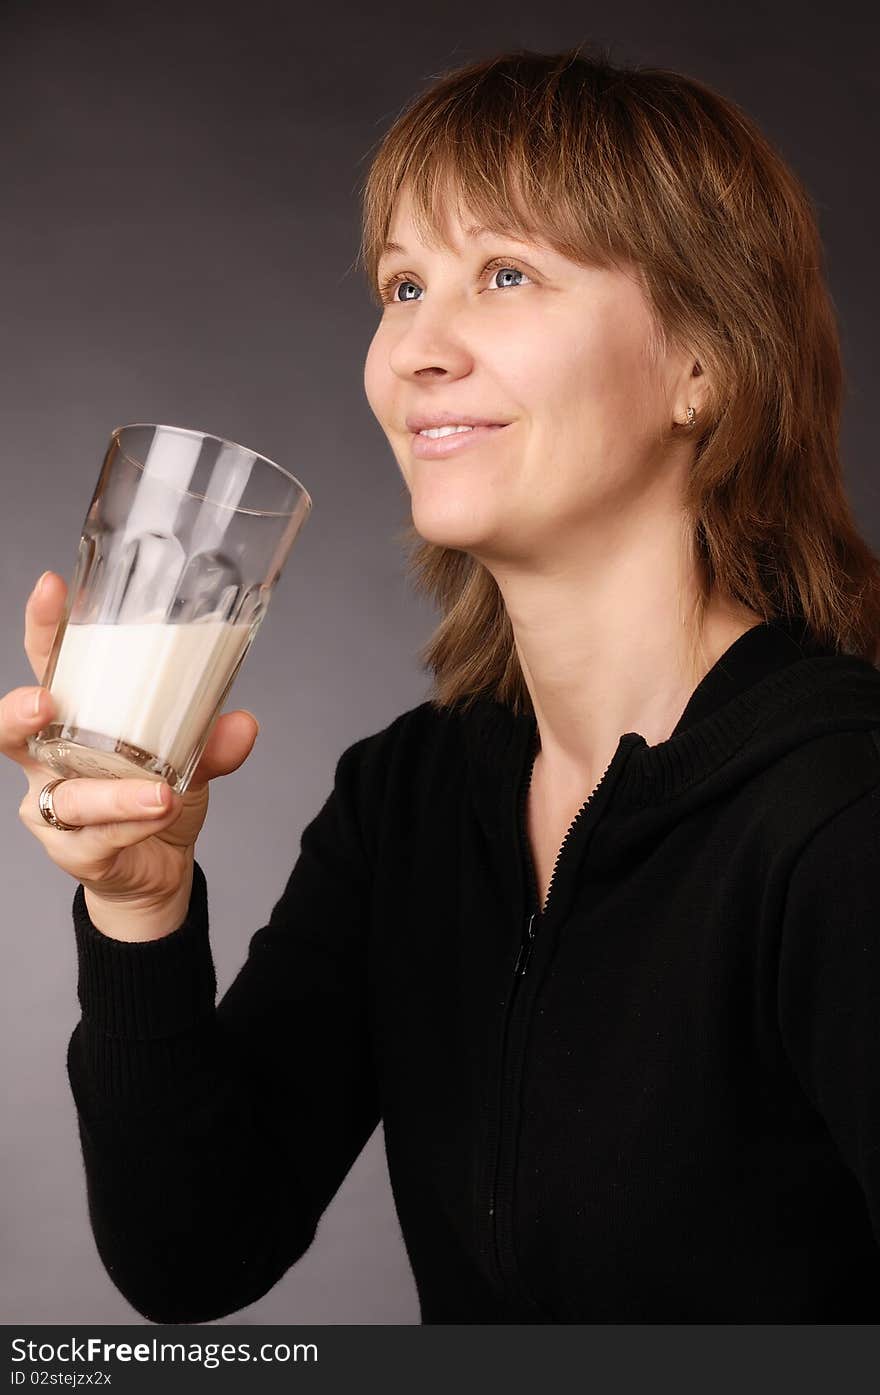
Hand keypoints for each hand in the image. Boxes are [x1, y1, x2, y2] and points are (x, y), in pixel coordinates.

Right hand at [6, 571, 259, 936]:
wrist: (158, 868)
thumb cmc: (153, 793)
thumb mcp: (191, 756)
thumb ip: (212, 738)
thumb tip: (243, 723)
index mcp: (71, 717)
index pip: (50, 662)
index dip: (44, 625)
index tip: (53, 587)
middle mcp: (49, 759)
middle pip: (12, 729)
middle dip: (22, 711)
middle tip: (48, 701)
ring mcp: (55, 808)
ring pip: (65, 796)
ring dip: (113, 792)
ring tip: (159, 791)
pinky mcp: (75, 851)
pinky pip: (97, 837)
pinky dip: (132, 824)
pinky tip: (160, 813)